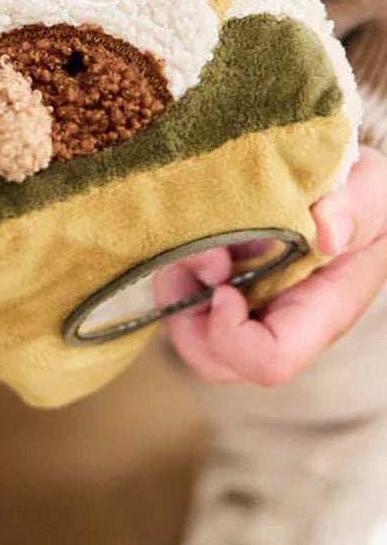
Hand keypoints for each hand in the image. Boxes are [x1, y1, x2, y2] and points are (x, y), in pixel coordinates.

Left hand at [159, 146, 386, 385]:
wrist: (349, 183)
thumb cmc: (367, 196)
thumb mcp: (372, 193)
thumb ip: (355, 212)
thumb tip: (327, 234)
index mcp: (317, 312)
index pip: (268, 360)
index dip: (232, 335)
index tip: (224, 285)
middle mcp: (277, 317)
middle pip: (215, 359)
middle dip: (188, 316)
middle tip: (201, 259)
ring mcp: (249, 299)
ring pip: (189, 325)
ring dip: (178, 281)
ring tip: (196, 237)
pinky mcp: (227, 275)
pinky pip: (184, 288)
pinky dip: (178, 262)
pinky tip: (195, 225)